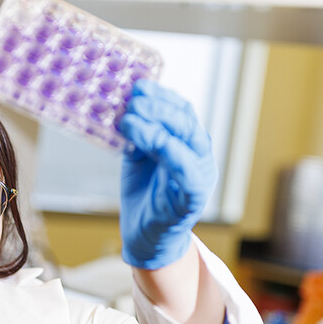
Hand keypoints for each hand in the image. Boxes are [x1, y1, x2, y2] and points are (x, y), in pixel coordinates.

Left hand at [117, 80, 216, 269]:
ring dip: (158, 127)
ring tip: (128, 120)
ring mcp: (200, 178)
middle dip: (158, 107)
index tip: (138, 85)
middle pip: (186, 122)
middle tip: (131, 101)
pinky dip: (169, 153)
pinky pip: (187, 173)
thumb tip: (122, 105)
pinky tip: (144, 143)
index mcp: (189, 144)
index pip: (182, 111)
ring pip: (187, 143)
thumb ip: (137, 134)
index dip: (162, 96)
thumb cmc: (145, 195)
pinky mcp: (192, 200)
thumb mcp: (137, 157)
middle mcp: (199, 158)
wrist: (145, 238)